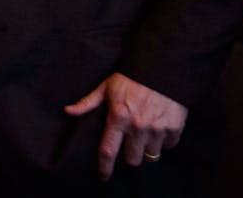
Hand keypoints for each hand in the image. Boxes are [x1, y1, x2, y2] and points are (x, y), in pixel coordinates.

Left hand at [64, 71, 187, 178]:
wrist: (161, 67)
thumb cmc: (130, 77)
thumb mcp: (105, 87)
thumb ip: (87, 103)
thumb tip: (68, 111)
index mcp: (118, 117)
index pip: (108, 150)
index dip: (104, 167)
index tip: (103, 176)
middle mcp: (137, 126)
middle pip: (132, 160)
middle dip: (129, 156)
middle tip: (129, 145)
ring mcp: (157, 128)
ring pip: (151, 156)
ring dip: (146, 149)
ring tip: (144, 137)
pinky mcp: (174, 128)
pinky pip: (169, 146)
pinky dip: (164, 142)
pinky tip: (158, 130)